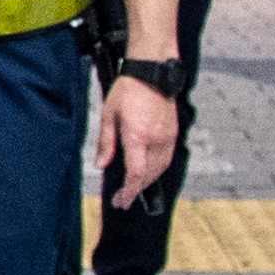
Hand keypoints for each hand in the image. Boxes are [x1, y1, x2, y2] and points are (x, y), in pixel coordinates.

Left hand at [99, 75, 181, 207]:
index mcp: (137, 135)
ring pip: (160, 169)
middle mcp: (156, 139)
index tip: (120, 201)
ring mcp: (167, 137)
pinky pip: (166, 159)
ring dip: (147, 182)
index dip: (128, 191)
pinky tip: (147, 173)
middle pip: (149, 175)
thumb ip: (106, 143)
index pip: (136, 172)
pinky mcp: (173, 134)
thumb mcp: (108, 115)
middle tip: (122, 200)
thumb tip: (101, 165)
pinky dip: (156, 170)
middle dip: (135, 190)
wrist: (152, 73)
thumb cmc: (127, 91)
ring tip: (132, 189)